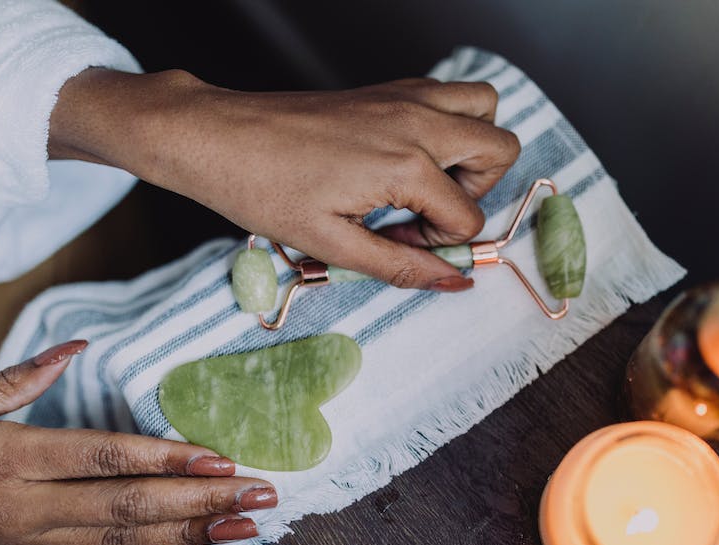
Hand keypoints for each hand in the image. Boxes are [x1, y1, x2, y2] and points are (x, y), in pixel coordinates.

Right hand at [0, 340, 276, 544]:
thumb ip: (18, 379)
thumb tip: (77, 344)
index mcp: (6, 458)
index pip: (104, 458)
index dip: (168, 460)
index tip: (222, 458)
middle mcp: (23, 506)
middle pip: (128, 506)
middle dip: (202, 502)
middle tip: (261, 495)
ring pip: (122, 544)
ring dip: (190, 535)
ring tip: (245, 526)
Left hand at [48, 70, 520, 290]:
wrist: (216, 136)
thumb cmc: (262, 188)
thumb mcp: (332, 244)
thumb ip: (401, 265)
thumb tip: (454, 281)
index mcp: (405, 164)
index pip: (468, 214)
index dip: (443, 243)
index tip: (400, 243)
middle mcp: (416, 121)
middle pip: (501, 147)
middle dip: (481, 189)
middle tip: (432, 211)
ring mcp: (404, 95)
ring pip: (485, 106)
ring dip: (474, 147)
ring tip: (430, 180)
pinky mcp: (387, 88)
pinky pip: (448, 95)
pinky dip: (448, 125)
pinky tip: (405, 159)